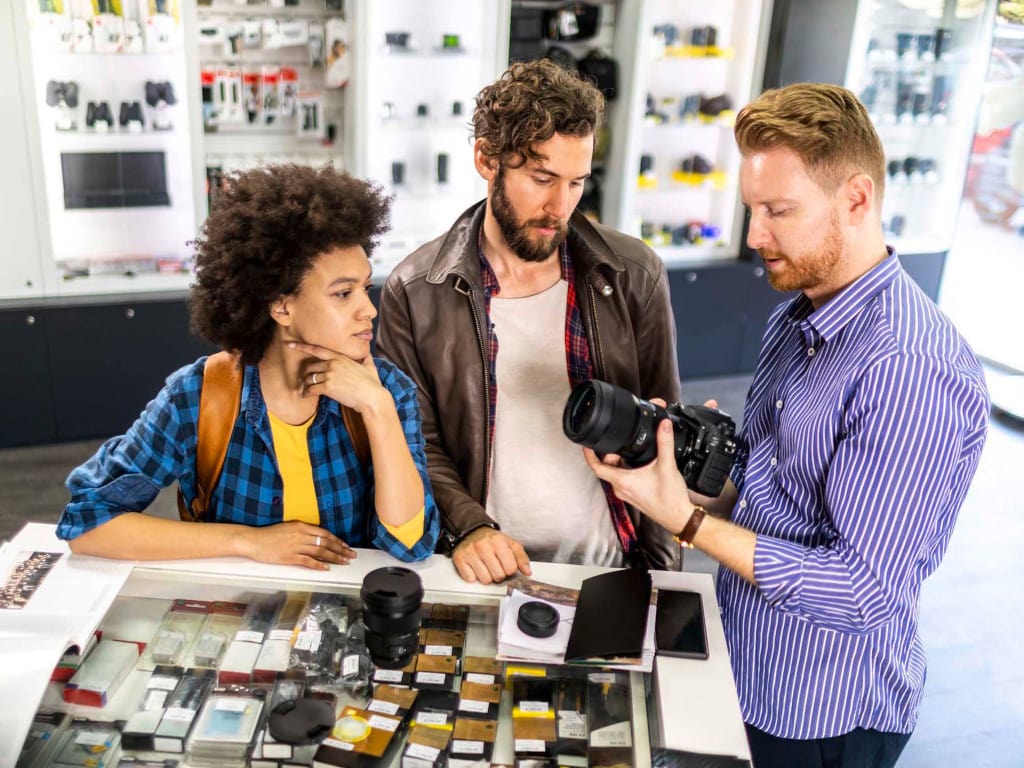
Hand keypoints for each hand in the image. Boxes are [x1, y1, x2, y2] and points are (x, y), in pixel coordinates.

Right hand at [239, 520, 356, 570]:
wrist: (252, 540)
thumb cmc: (268, 535)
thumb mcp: (288, 528)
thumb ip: (302, 532)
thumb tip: (315, 539)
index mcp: (300, 526)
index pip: (324, 533)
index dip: (337, 540)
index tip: (345, 546)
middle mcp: (300, 535)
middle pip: (325, 543)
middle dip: (340, 550)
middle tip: (351, 555)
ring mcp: (295, 546)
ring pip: (320, 552)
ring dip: (334, 557)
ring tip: (343, 562)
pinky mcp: (289, 557)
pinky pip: (308, 561)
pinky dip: (318, 565)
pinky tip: (326, 568)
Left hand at [290, 341, 386, 412]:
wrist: (372, 398)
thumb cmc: (372, 384)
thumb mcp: (370, 367)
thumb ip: (366, 358)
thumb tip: (368, 353)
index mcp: (340, 357)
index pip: (317, 349)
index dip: (302, 346)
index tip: (291, 344)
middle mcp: (333, 364)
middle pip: (310, 366)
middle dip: (305, 374)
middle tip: (303, 380)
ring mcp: (330, 375)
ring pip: (309, 378)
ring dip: (305, 384)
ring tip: (304, 390)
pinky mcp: (328, 387)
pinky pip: (311, 389)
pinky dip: (306, 393)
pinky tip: (305, 396)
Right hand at [452, 527, 531, 583]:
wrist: (472, 531)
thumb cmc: (492, 540)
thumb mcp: (510, 544)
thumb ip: (521, 558)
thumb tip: (527, 572)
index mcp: (498, 541)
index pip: (510, 568)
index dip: (510, 569)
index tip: (507, 565)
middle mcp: (483, 546)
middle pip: (498, 576)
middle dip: (499, 574)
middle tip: (496, 565)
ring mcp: (470, 553)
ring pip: (485, 580)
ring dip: (487, 576)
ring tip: (486, 566)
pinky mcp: (460, 559)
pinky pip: (470, 579)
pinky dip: (474, 576)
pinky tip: (476, 567)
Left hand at [584, 418, 691, 534]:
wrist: (678, 517)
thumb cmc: (670, 499)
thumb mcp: (667, 466)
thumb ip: (665, 442)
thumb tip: (663, 425)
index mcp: (622, 481)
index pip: (596, 467)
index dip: (589, 454)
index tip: (587, 444)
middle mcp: (620, 488)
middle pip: (606, 467)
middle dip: (611, 453)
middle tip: (621, 443)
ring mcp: (626, 493)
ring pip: (615, 473)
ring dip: (619, 461)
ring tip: (631, 451)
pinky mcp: (633, 495)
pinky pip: (623, 479)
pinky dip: (626, 469)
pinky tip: (639, 464)